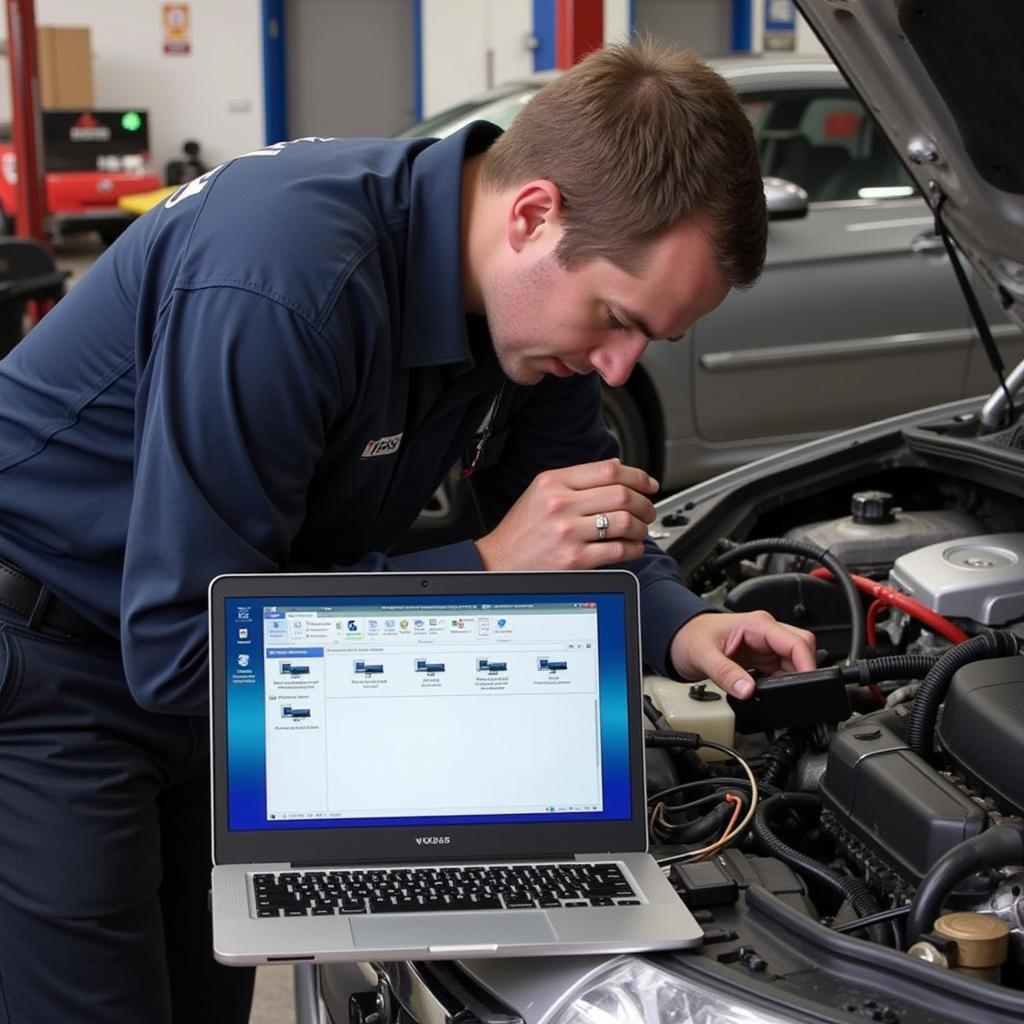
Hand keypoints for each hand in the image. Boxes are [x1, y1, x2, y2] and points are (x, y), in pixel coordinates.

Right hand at [476, 458, 658, 569]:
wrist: (499, 562)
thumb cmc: (521, 531)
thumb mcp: (541, 493)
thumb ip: (575, 481)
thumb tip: (617, 472)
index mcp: (553, 482)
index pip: (609, 470)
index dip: (637, 476)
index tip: (649, 484)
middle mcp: (560, 504)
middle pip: (622, 494)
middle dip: (644, 503)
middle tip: (648, 510)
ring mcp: (567, 532)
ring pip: (625, 521)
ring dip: (641, 527)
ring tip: (640, 530)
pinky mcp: (574, 558)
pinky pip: (619, 550)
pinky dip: (634, 548)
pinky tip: (631, 548)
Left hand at [670, 610, 816, 699]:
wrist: (678, 638)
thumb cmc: (689, 638)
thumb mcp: (703, 656)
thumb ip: (725, 674)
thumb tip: (747, 691)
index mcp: (757, 624)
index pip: (797, 641)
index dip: (807, 664)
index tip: (807, 685)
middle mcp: (765, 632)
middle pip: (802, 650)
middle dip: (803, 672)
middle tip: (793, 694)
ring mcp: (765, 645)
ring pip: (794, 662)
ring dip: (792, 679)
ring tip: (775, 694)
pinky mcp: (761, 658)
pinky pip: (782, 670)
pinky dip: (782, 683)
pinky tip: (771, 692)